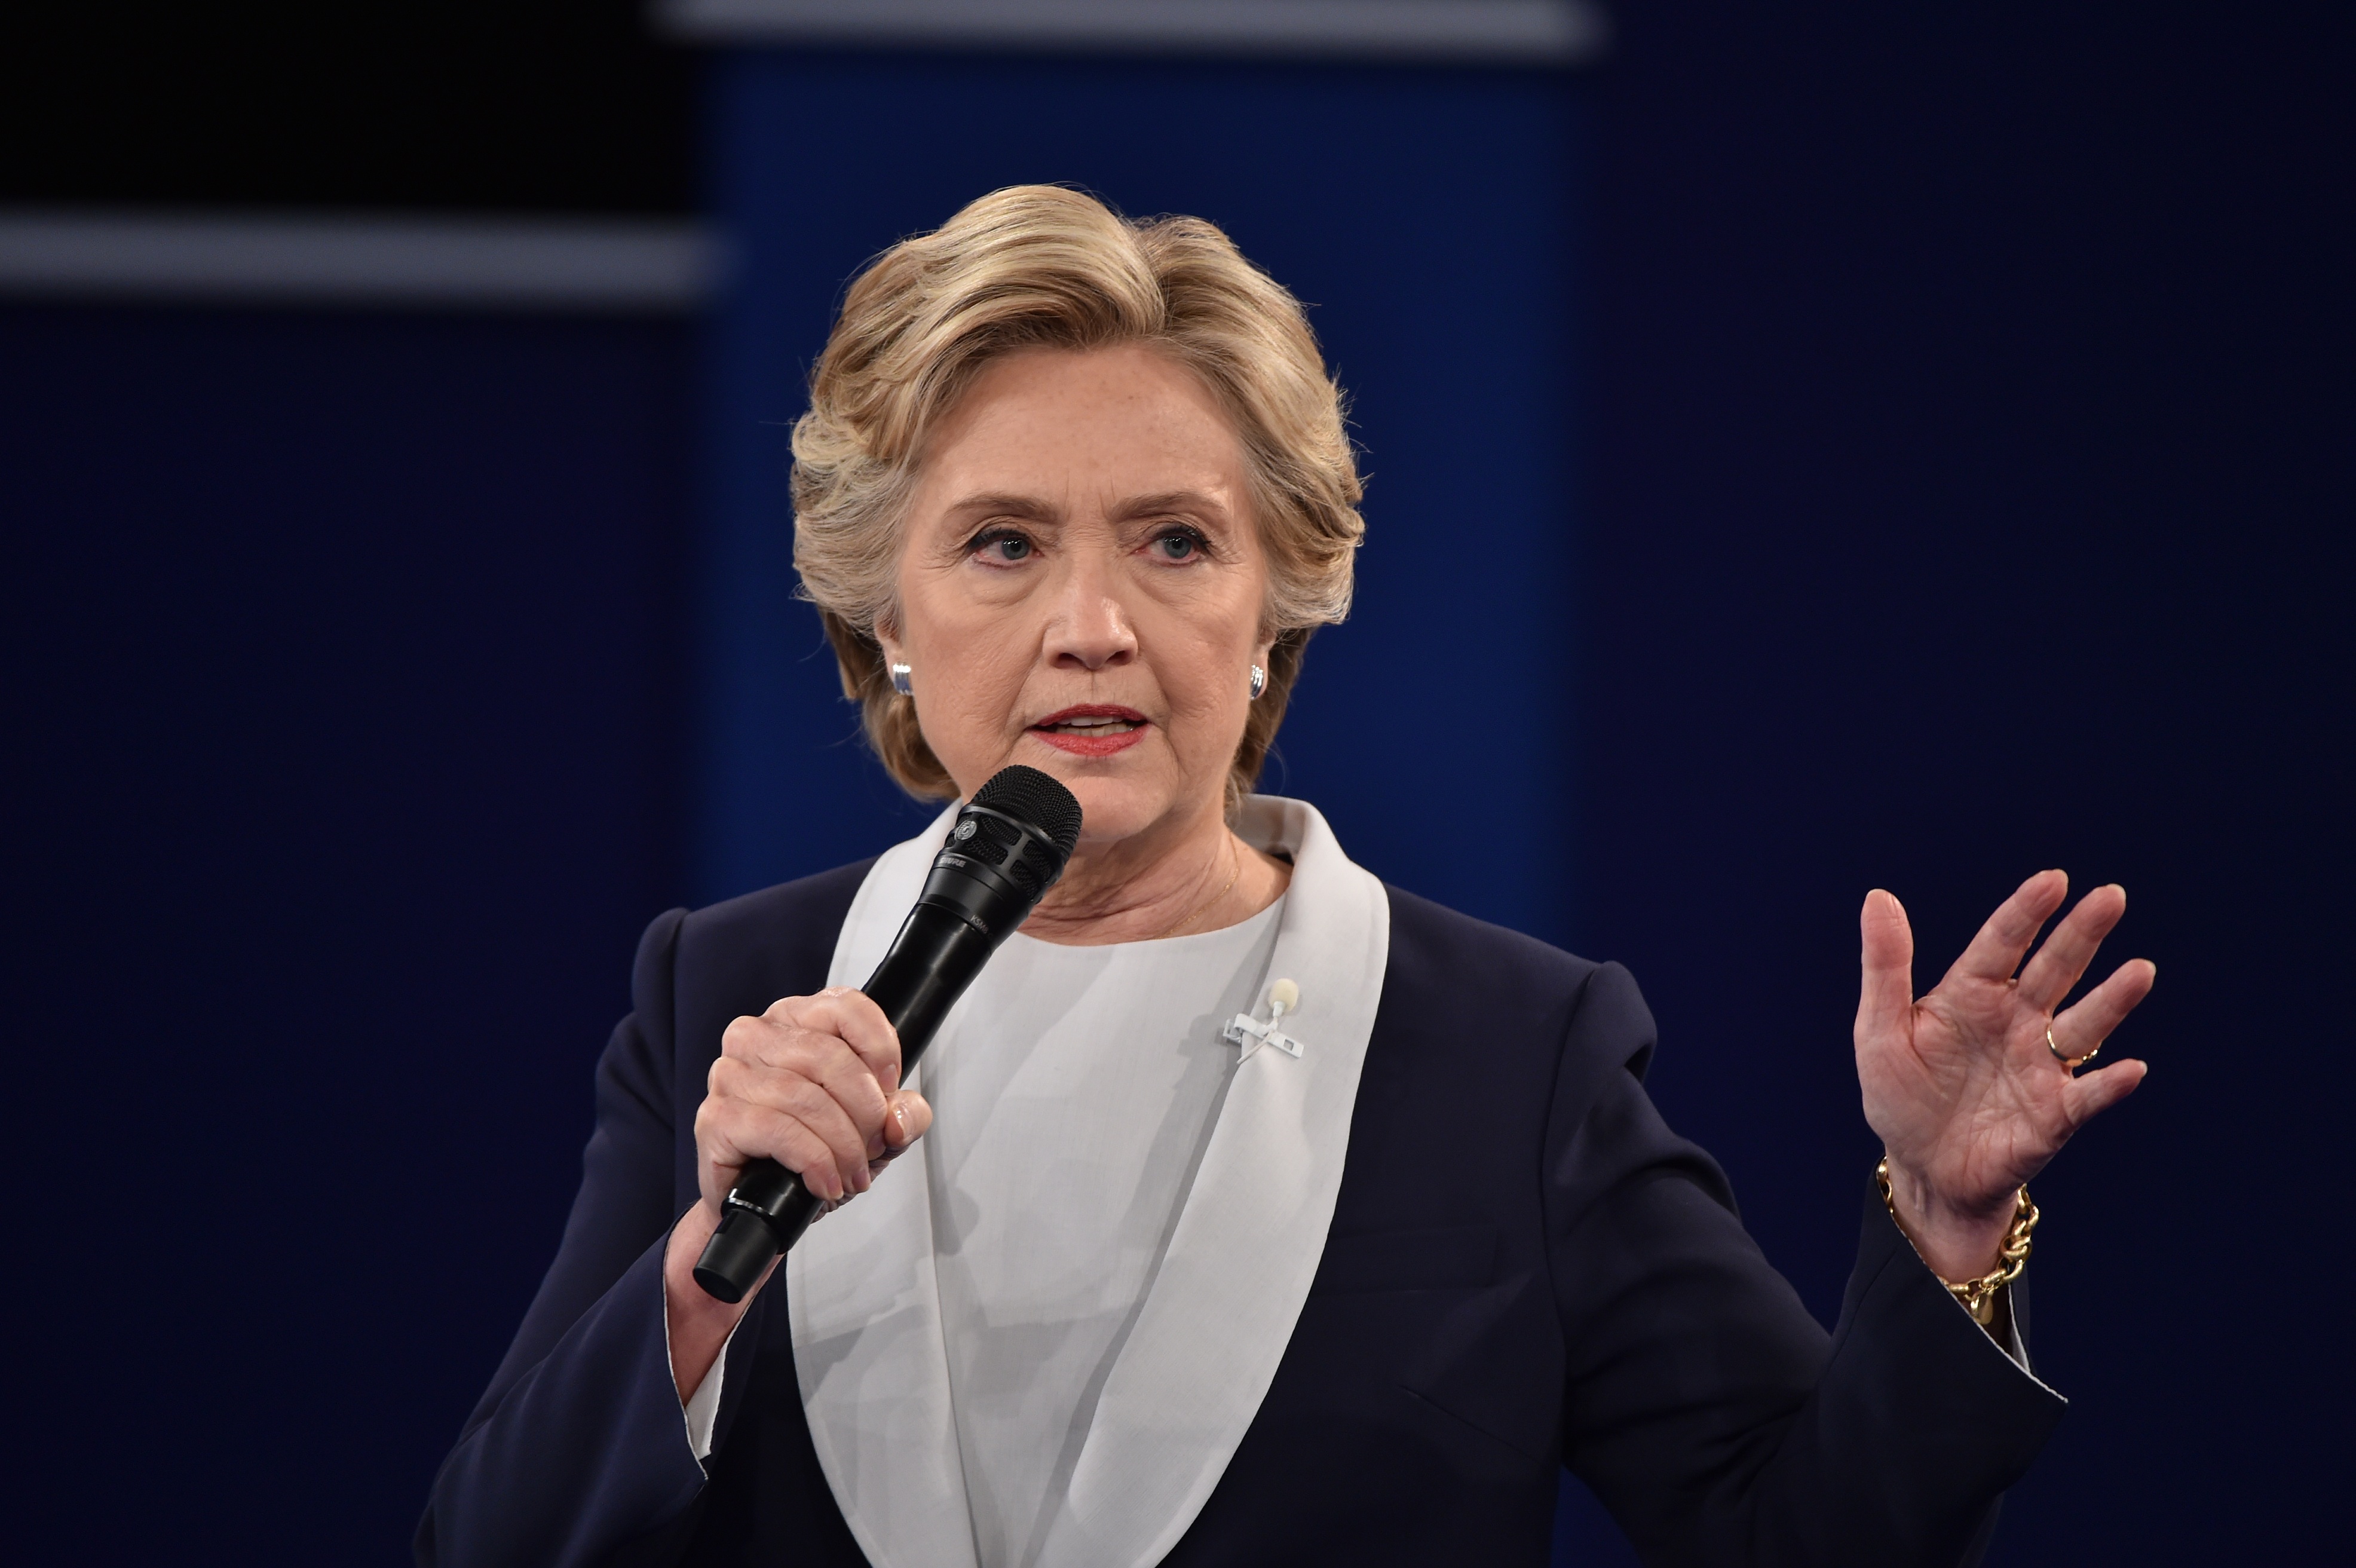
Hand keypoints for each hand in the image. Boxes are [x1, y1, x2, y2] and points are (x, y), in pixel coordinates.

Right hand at [693, 987, 930, 1213]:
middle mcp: (757, 1037)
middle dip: (865, 1111)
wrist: (765, 1202)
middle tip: (872, 1146)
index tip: (889, 1089)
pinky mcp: (716, 1118)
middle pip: (830, 1056)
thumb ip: (904, 1114)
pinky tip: (825, 1181)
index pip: (846, 1007)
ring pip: (805, 1097)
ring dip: (842, 1144)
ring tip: (851, 1171)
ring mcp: (730, 1075)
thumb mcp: (875, 1128)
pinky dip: (813, 1161)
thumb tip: (900, 1118)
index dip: (880, 1049)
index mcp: (796, 1020)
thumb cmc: (811, 1152)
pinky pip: (777, 1130)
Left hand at [1856, 871, 2153, 1280]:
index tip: (2053, 880)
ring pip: (2083, 1025)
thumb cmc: (1901, 1097)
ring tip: (2140, 970)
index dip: (2026, 912)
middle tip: (2111, 896)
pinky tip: (2132, 1069)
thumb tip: (1879, 897)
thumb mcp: (1880, 1029)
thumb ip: (1886, 966)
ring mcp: (2039, 1066)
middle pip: (2055, 970)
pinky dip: (2109, 1084)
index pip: (2002, 945)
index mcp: (1972, 996)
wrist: (1921, 1170)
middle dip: (2081, 934)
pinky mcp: (2054, 1115)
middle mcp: (2015, 1022)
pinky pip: (2087, 1096)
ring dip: (2112, 1000)